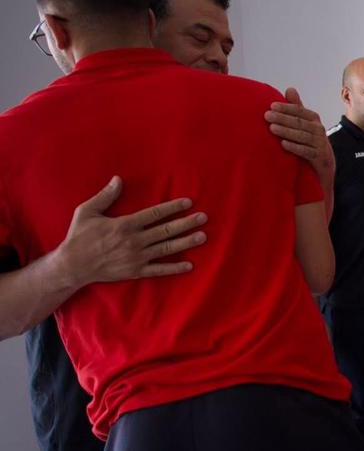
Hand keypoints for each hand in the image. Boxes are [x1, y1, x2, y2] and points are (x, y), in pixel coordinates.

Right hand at [54, 177, 206, 285]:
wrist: (72, 265)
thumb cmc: (79, 236)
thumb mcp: (87, 211)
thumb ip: (105, 196)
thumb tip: (118, 179)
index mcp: (124, 225)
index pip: (155, 214)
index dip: (173, 208)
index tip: (188, 203)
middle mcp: (134, 241)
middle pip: (166, 230)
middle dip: (186, 223)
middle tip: (203, 218)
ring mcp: (136, 257)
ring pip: (166, 248)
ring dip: (186, 242)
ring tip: (203, 236)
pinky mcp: (135, 271)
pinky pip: (159, 270)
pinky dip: (174, 268)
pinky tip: (189, 265)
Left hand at [265, 88, 335, 182]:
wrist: (324, 167)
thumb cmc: (311, 143)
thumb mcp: (305, 124)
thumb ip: (297, 108)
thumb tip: (290, 89)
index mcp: (314, 120)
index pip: (300, 111)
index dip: (286, 108)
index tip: (271, 106)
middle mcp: (319, 130)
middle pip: (300, 122)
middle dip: (283, 118)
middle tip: (267, 116)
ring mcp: (321, 144)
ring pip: (303, 136)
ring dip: (287, 131)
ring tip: (272, 128)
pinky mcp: (320, 158)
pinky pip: (307, 152)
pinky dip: (295, 147)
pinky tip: (283, 144)